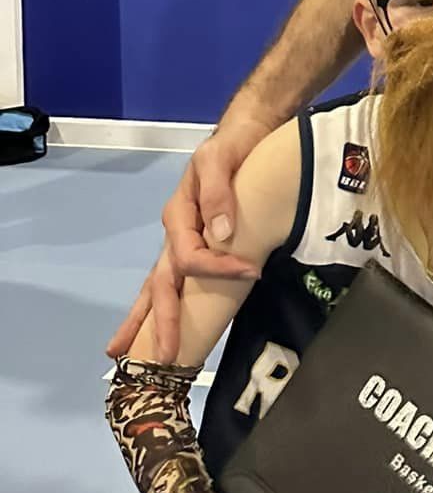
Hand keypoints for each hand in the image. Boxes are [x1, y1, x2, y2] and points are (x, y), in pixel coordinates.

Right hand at [106, 99, 275, 360]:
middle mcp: (175, 233)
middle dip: (161, 320)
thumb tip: (219, 235)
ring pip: (156, 286)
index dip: (218, 268)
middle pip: (160, 283)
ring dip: (143, 320)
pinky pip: (174, 280)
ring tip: (123, 353)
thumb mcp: (221, 159)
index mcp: (179, 215)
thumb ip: (218, 193)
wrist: (242, 137)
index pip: (190, 256)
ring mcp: (180, 241)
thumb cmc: (232, 148)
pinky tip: (152, 326)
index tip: (250, 272)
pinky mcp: (193, 244)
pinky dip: (160, 305)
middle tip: (162, 356)